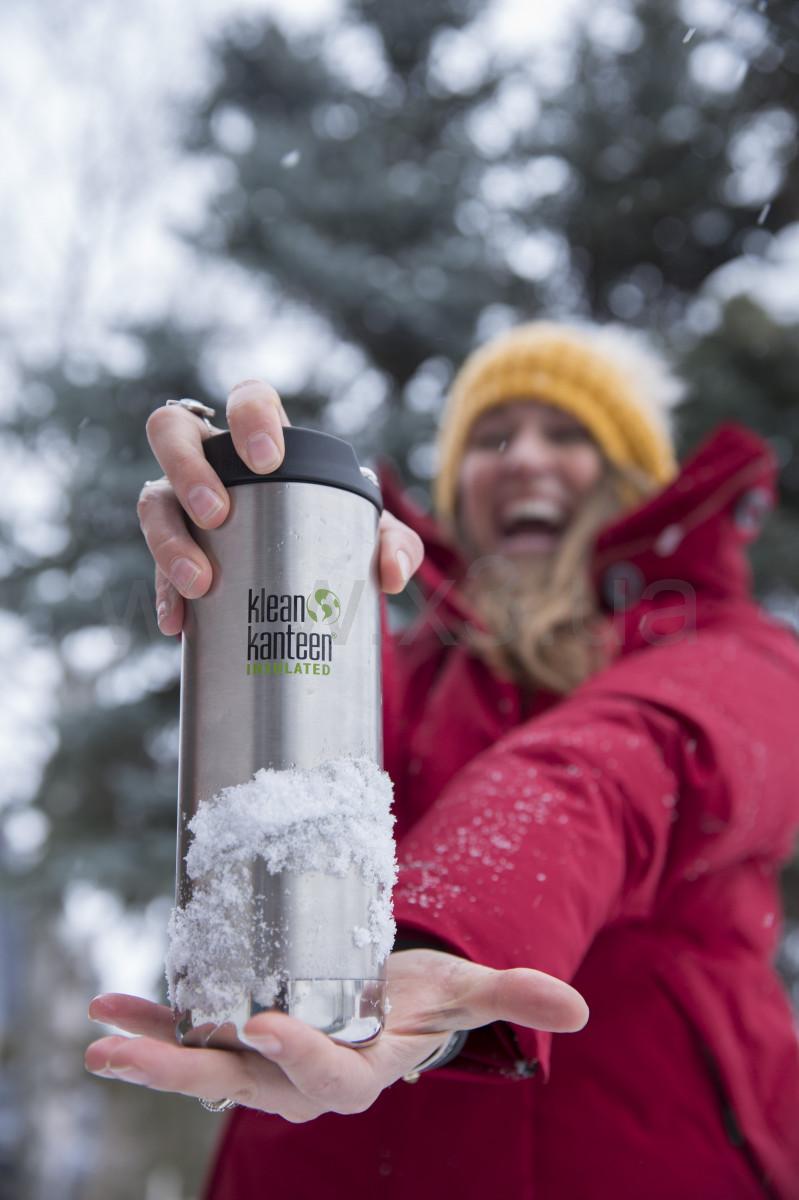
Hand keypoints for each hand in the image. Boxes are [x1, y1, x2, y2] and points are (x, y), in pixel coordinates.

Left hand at [85, 949, 587, 1119]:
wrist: (382, 1001)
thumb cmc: (423, 999)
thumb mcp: (466, 991)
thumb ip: (514, 997)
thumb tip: (579, 1011)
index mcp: (357, 1070)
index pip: (326, 1076)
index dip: (296, 1054)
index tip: (262, 1025)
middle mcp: (299, 1076)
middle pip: (240, 1084)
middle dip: (182, 1069)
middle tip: (124, 1055)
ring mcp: (262, 1060)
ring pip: (202, 1066)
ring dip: (152, 1050)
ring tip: (101, 1035)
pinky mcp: (237, 1034)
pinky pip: (190, 1033)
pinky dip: (153, 1021)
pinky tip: (109, 1007)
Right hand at [138, 379, 423, 635]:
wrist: (305, 582)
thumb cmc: (333, 535)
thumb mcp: (369, 536)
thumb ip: (393, 545)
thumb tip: (391, 573)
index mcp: (262, 440)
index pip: (247, 398)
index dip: (248, 418)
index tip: (269, 460)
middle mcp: (210, 461)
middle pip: (171, 432)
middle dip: (188, 469)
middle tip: (218, 514)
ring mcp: (181, 504)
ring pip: (152, 500)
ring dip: (169, 539)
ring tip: (200, 581)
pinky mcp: (171, 553)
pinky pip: (154, 568)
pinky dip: (165, 595)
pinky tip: (178, 621)